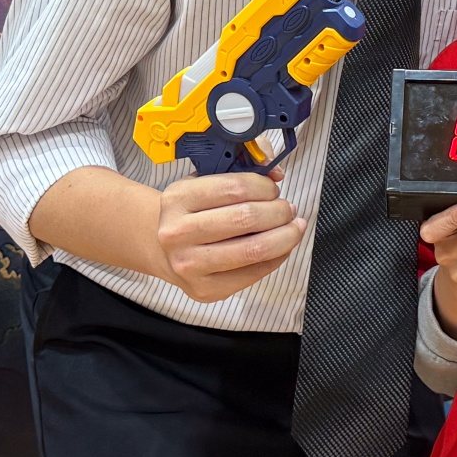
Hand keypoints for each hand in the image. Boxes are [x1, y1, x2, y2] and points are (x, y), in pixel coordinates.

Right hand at [155, 167, 302, 303]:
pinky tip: (282, 247)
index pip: (234, 188)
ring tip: (293, 227)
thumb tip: (275, 173)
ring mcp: (190, 265)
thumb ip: (242, 168)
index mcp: (178, 198)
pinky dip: (277, 257)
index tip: (274, 189)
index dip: (264, 187)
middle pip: (246, 219)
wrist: (162, 248)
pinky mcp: (205, 289)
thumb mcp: (204, 180)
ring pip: (254, 250)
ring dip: (285, 236)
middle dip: (278, 211)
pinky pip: (254, 273)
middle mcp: (178, 233)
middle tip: (287, 208)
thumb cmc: (192, 212)